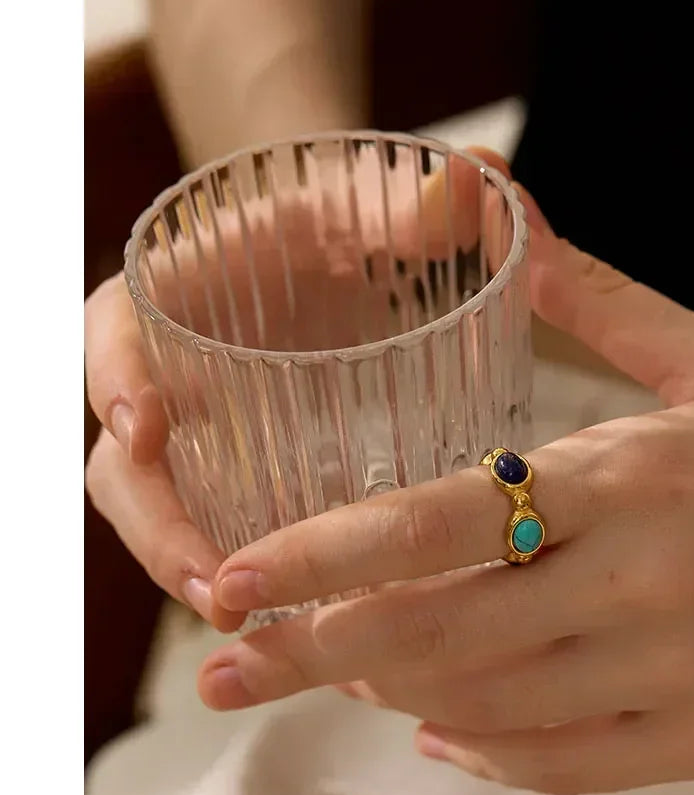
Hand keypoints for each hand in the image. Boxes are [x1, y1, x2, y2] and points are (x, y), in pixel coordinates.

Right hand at [84, 145, 514, 630]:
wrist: (335, 249)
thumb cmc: (344, 220)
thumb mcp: (375, 204)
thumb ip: (420, 202)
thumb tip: (480, 171)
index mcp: (178, 291)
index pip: (113, 328)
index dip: (115, 376)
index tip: (146, 429)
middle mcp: (170, 368)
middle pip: (122, 455)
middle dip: (155, 524)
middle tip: (213, 587)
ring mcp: (196, 429)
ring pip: (155, 508)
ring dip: (184, 568)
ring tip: (244, 623)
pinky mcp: (229, 467)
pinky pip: (207, 524)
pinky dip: (231, 570)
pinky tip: (281, 616)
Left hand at [197, 190, 693, 794]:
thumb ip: (596, 300)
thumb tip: (502, 217)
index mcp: (637, 477)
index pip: (442, 521)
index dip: (322, 553)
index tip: (234, 577)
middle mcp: (642, 587)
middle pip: (437, 633)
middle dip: (313, 650)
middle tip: (227, 662)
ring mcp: (671, 678)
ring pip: (485, 708)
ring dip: (390, 692)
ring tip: (332, 670)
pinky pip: (561, 766)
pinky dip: (481, 754)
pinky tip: (436, 732)